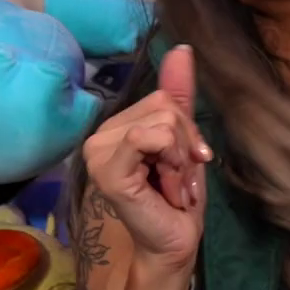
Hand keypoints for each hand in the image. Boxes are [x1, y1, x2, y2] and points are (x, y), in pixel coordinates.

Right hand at [79, 45, 210, 270]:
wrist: (174, 241)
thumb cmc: (177, 196)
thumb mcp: (184, 140)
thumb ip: (179, 94)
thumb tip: (182, 49)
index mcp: (118, 126)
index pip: (164, 98)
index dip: (188, 129)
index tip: (190, 160)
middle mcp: (101, 135)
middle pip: (165, 106)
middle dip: (186, 144)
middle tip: (179, 177)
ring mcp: (99, 153)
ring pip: (162, 121)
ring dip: (180, 159)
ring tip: (172, 185)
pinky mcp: (107, 170)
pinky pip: (148, 138)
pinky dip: (170, 163)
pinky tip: (167, 189)